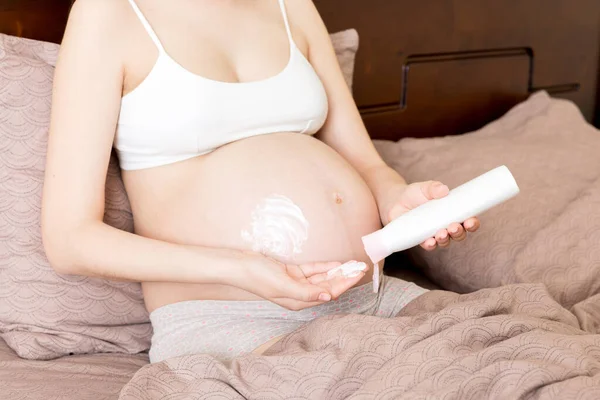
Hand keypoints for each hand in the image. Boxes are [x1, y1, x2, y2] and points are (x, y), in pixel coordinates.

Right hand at [231, 252, 367, 310]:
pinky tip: (336, 264)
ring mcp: (295, 282)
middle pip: (328, 285)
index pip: (329, 293)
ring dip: (337, 272)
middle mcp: (299, 294)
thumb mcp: (283, 286)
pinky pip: (312, 270)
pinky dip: (324, 267)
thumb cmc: (258, 277)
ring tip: (353, 264)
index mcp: (299, 301)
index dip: (345, 283)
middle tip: (361, 267)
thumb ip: (307, 292)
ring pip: (322, 278)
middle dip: (345, 277)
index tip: (358, 274)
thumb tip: (328, 296)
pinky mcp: (291, 272)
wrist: (239, 265)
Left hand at [379, 181, 480, 250]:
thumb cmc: (414, 194)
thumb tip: (443, 190)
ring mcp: (434, 233)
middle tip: (453, 227)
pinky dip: (431, 245)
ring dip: (445, 239)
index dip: (472, 223)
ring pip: (445, 241)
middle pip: (459, 234)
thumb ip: (434, 187)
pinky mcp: (421, 239)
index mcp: (452, 212)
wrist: (395, 201)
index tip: (470, 221)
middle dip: (458, 232)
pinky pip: (429, 245)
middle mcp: (446, 225)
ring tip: (441, 233)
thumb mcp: (425, 187)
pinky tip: (430, 241)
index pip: (468, 220)